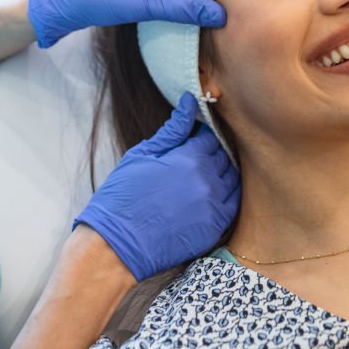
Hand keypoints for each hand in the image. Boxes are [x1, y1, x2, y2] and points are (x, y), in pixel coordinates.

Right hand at [74, 92, 240, 281]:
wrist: (115, 246)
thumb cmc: (122, 197)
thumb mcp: (142, 155)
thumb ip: (172, 130)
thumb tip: (190, 102)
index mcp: (189, 157)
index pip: (210, 136)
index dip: (202, 136)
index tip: (193, 140)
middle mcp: (207, 180)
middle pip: (223, 156)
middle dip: (212, 153)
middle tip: (195, 159)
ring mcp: (214, 205)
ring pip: (232, 179)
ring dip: (222, 173)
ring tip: (201, 177)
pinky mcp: (215, 228)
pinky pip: (233, 204)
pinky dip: (227, 195)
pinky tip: (210, 195)